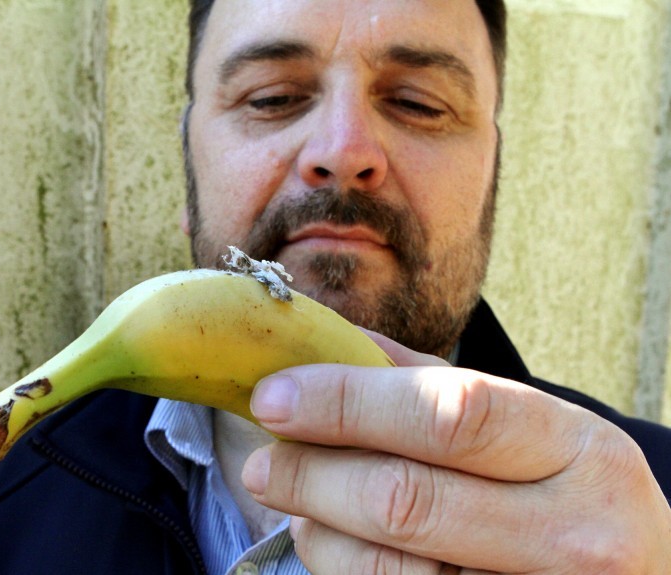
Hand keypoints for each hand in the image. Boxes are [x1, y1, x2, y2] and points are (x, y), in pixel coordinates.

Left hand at [241, 333, 670, 573]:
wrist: (632, 574)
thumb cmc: (562, 490)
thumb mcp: (526, 427)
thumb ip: (428, 382)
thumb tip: (325, 338)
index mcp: (581, 452)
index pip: (450, 415)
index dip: (348, 403)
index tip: (274, 395)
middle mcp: (575, 535)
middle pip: (406, 499)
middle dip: (309, 474)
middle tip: (262, 460)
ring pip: (386, 568)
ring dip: (318, 529)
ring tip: (301, 501)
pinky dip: (340, 568)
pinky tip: (334, 541)